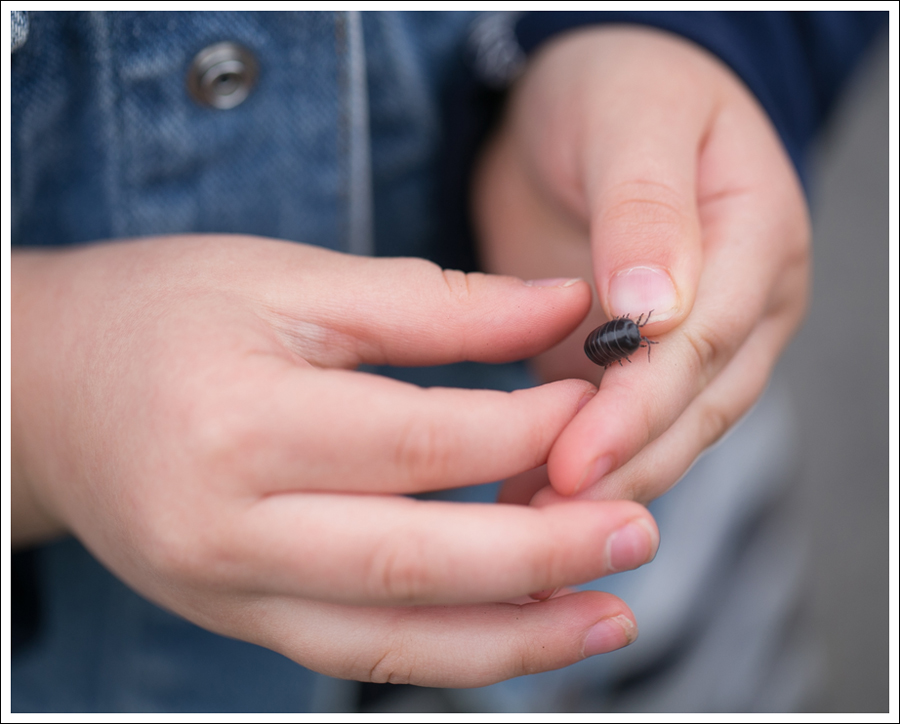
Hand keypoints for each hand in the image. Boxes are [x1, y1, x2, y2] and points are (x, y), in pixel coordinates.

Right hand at [12, 235, 659, 685]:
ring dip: (515, 636)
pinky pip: (356, 654)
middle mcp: (226, 528)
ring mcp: (226, 592)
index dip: (529, 430)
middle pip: (417, 560)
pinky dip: (449, 649)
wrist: (42, 391)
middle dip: (544, 553)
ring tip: (610, 616)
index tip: (595, 404)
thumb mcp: (292, 280)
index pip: (423, 443)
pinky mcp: (236, 619)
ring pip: (393, 640)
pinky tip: (520, 629)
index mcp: (238, 421)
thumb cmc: (162, 312)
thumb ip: (433, 303)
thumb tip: (560, 307)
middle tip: (640, 533)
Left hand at [474, 26, 809, 504]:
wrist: (581, 101)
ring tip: (530, 526)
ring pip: (665, 430)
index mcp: (758, 239)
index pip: (708, 340)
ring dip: (605, 481)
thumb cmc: (616, 91)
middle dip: (624, 463)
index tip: (577, 458)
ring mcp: (696, 340)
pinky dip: (582, 462)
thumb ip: (647, 210)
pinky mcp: (642, 360)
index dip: (642, 405)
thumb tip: (659, 306)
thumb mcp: (632, 123)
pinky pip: (623, 422)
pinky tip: (528, 496)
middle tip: (549, 519)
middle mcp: (742, 304)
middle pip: (694, 404)